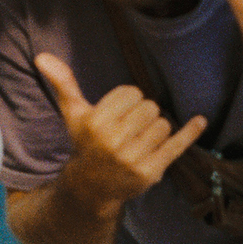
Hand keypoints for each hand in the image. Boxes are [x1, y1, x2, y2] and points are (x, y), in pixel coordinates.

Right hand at [35, 53, 205, 208]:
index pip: (132, 92)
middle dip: (143, 114)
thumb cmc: (85, 142)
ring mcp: (133, 160)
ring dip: (156, 129)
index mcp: (96, 123)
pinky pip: (177, 146)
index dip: (128, 100)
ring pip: (163, 124)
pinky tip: (200, 120)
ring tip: (139, 140)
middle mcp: (113, 142)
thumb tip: (42, 55)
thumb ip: (63, 83)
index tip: (118, 114)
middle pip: (150, 107)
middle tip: (130, 129)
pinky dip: (190, 132)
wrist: (91, 188)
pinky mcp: (151, 173)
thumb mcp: (73, 113)